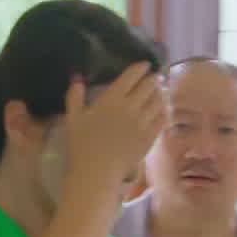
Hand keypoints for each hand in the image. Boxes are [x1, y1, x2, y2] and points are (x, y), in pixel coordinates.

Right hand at [63, 62, 168, 189]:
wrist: (96, 172)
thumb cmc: (82, 145)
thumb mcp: (72, 118)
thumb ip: (75, 96)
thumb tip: (77, 77)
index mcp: (112, 98)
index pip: (132, 75)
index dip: (141, 67)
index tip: (145, 65)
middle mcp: (131, 106)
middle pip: (149, 85)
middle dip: (152, 79)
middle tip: (153, 78)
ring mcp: (143, 122)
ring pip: (159, 101)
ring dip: (160, 93)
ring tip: (160, 91)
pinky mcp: (149, 137)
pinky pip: (162, 119)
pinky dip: (163, 112)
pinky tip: (162, 110)